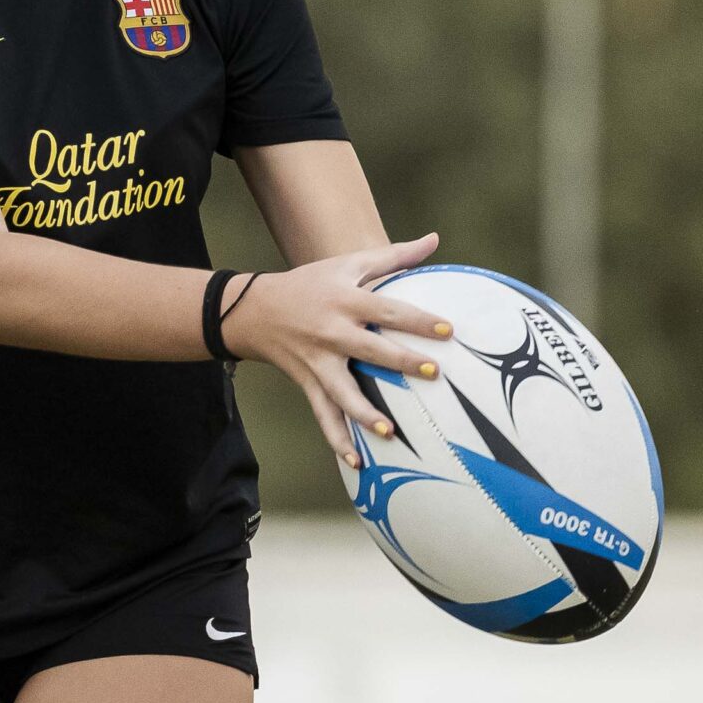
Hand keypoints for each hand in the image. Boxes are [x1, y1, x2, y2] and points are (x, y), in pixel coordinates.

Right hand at [219, 232, 450, 469]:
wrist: (255, 311)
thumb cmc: (310, 283)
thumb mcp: (347, 264)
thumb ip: (393, 256)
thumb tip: (434, 240)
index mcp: (345, 301)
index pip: (386, 311)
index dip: (417, 320)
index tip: (448, 330)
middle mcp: (331, 333)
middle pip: (369, 350)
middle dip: (400, 362)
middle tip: (432, 372)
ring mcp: (317, 362)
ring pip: (341, 392)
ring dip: (363, 413)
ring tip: (388, 431)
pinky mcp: (308, 383)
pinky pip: (323, 415)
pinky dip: (337, 439)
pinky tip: (356, 462)